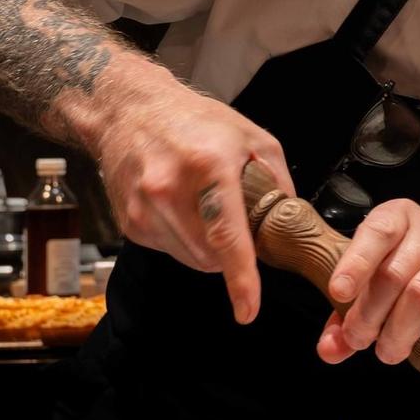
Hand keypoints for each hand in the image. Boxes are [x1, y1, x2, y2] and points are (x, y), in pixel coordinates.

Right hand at [94, 75, 291, 323]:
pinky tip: (182, 208)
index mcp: (207, 165)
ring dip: (208, 249)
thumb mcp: (252, 137)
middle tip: (235, 220)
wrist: (128, 110)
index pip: (227, 235)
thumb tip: (291, 223)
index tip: (248, 309)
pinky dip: (185, 239)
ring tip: (205, 207)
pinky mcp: (129, 222)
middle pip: (210, 256)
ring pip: (190, 259)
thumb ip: (277, 180)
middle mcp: (168, 189)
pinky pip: (169, 249)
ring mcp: (142, 208)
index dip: (240, 278)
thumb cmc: (195, 120)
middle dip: (231, 252)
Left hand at [317, 199, 419, 364]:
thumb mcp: (380, 306)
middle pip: (391, 271)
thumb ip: (350, 323)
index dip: (354, 264)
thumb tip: (330, 349)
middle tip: (362, 341)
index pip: (374, 232)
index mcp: (396, 220)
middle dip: (370, 314)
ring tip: (391, 349)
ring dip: (400, 327)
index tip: (339, 293)